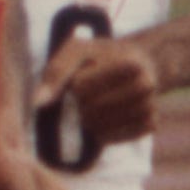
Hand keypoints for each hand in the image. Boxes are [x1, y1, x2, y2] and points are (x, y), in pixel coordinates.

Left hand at [36, 32, 158, 146]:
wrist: (137, 62)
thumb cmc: (100, 56)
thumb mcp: (76, 51)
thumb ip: (57, 72)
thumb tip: (39, 103)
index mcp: (130, 64)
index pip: (82, 89)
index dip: (75, 85)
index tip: (84, 75)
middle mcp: (146, 85)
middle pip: (92, 110)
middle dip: (81, 104)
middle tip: (87, 95)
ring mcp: (150, 106)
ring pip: (103, 128)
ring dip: (89, 121)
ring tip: (93, 106)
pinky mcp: (150, 124)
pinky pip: (116, 139)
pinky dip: (103, 134)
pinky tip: (102, 121)